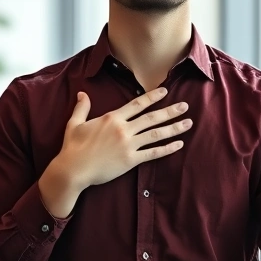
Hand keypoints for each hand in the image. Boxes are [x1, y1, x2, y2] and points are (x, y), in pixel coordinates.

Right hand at [57, 87, 191, 188]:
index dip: (152, 97)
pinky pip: (152, 153)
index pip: (137, 104)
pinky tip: (178, 144)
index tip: (165, 91)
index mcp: (112, 118)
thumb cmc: (72, 147)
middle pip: (152, 117)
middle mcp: (123, 129)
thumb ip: (82, 107)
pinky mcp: (130, 160)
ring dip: (174, 128)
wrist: (73, 169)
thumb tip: (82, 94)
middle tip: (185, 106)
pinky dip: (167, 148)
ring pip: (156, 134)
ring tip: (188, 123)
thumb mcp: (75, 123)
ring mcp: (128, 145)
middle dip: (170, 111)